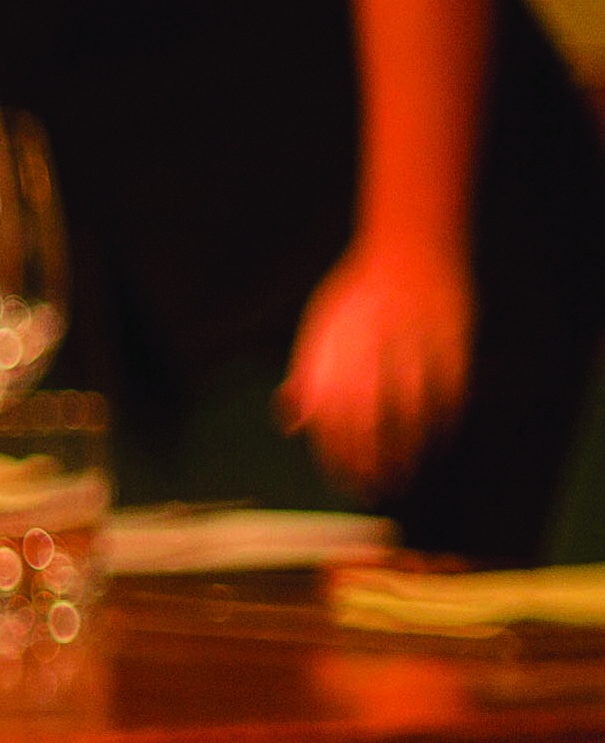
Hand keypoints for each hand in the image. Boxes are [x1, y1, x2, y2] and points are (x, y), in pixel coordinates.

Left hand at [279, 224, 470, 491]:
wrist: (409, 252)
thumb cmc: (358, 299)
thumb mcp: (320, 331)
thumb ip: (307, 377)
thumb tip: (292, 424)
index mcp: (333, 348)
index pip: (329, 415)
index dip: (336, 453)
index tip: (342, 480)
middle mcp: (370, 348)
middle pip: (369, 419)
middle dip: (370, 462)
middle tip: (374, 490)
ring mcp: (414, 344)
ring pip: (412, 412)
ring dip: (408, 452)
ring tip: (405, 477)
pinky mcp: (451, 340)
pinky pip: (450, 392)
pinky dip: (443, 423)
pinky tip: (437, 443)